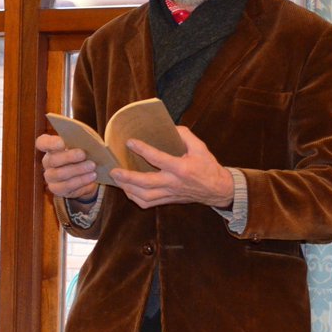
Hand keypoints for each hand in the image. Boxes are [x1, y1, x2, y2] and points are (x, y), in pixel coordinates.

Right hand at [36, 133, 98, 201]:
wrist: (89, 173)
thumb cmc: (83, 153)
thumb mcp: (83, 143)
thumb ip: (82, 139)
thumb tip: (86, 139)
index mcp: (50, 147)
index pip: (42, 143)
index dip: (50, 143)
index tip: (62, 143)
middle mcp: (47, 162)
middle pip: (52, 160)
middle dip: (69, 157)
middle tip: (83, 154)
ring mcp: (50, 177)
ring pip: (60, 174)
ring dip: (77, 170)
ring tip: (92, 166)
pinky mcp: (57, 189)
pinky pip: (67, 187)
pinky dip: (81, 181)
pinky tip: (91, 176)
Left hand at [110, 126, 233, 208]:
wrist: (218, 189)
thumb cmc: (208, 166)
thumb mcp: (200, 147)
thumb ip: (185, 135)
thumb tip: (169, 127)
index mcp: (181, 168)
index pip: (159, 158)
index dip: (143, 150)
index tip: (129, 142)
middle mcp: (174, 183)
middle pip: (146, 183)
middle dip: (128, 178)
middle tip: (113, 171)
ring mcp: (170, 194)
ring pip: (145, 196)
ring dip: (128, 189)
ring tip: (117, 179)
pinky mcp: (168, 200)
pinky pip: (148, 203)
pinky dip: (135, 198)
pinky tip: (128, 190)